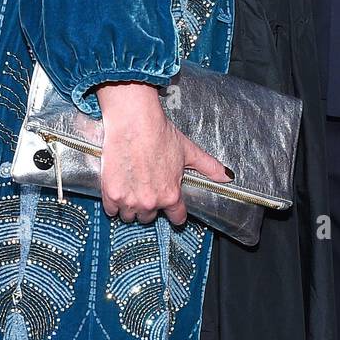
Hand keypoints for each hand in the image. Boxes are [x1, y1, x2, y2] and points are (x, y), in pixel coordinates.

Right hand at [95, 81, 230, 224]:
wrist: (133, 122)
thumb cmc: (160, 134)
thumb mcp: (189, 151)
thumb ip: (209, 167)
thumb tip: (228, 176)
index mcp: (171, 194)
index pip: (176, 217)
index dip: (175, 212)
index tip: (171, 209)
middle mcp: (151, 202)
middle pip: (149, 216)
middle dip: (149, 204)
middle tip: (147, 186)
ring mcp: (130, 200)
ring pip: (130, 215)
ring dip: (131, 205)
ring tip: (133, 185)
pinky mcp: (111, 194)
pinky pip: (112, 210)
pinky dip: (114, 202)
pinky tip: (119, 186)